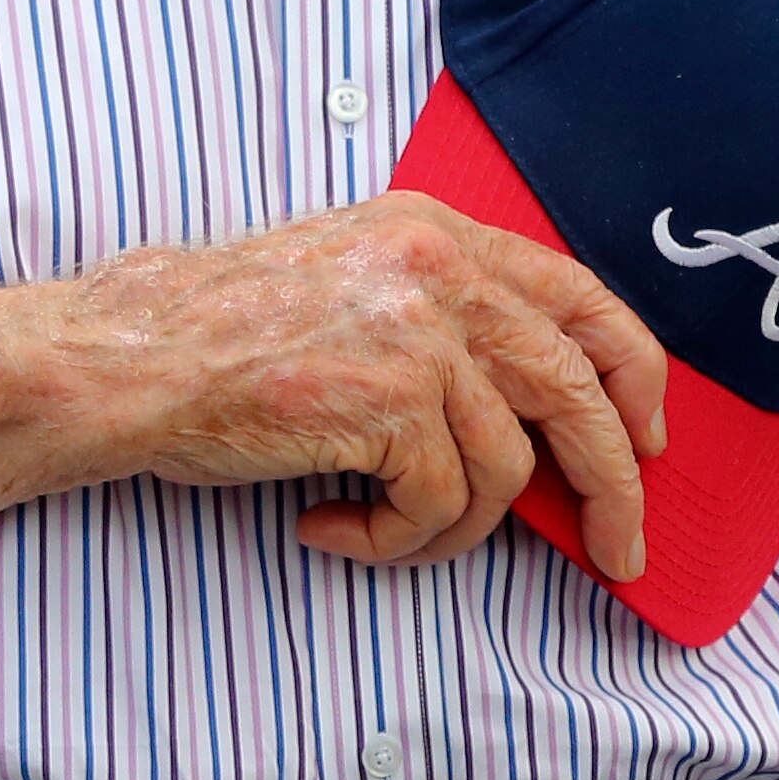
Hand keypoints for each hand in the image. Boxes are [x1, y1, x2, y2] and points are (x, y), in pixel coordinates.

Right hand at [41, 194, 669, 579]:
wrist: (130, 356)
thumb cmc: (220, 332)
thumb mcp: (348, 275)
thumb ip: (437, 307)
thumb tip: (525, 400)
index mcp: (437, 231)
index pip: (580, 297)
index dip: (633, 374)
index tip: (648, 438)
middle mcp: (440, 269)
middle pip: (577, 386)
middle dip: (613, 481)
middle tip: (618, 547)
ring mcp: (417, 334)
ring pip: (507, 468)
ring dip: (457, 530)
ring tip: (391, 535)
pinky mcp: (388, 403)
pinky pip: (439, 505)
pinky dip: (396, 541)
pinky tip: (333, 529)